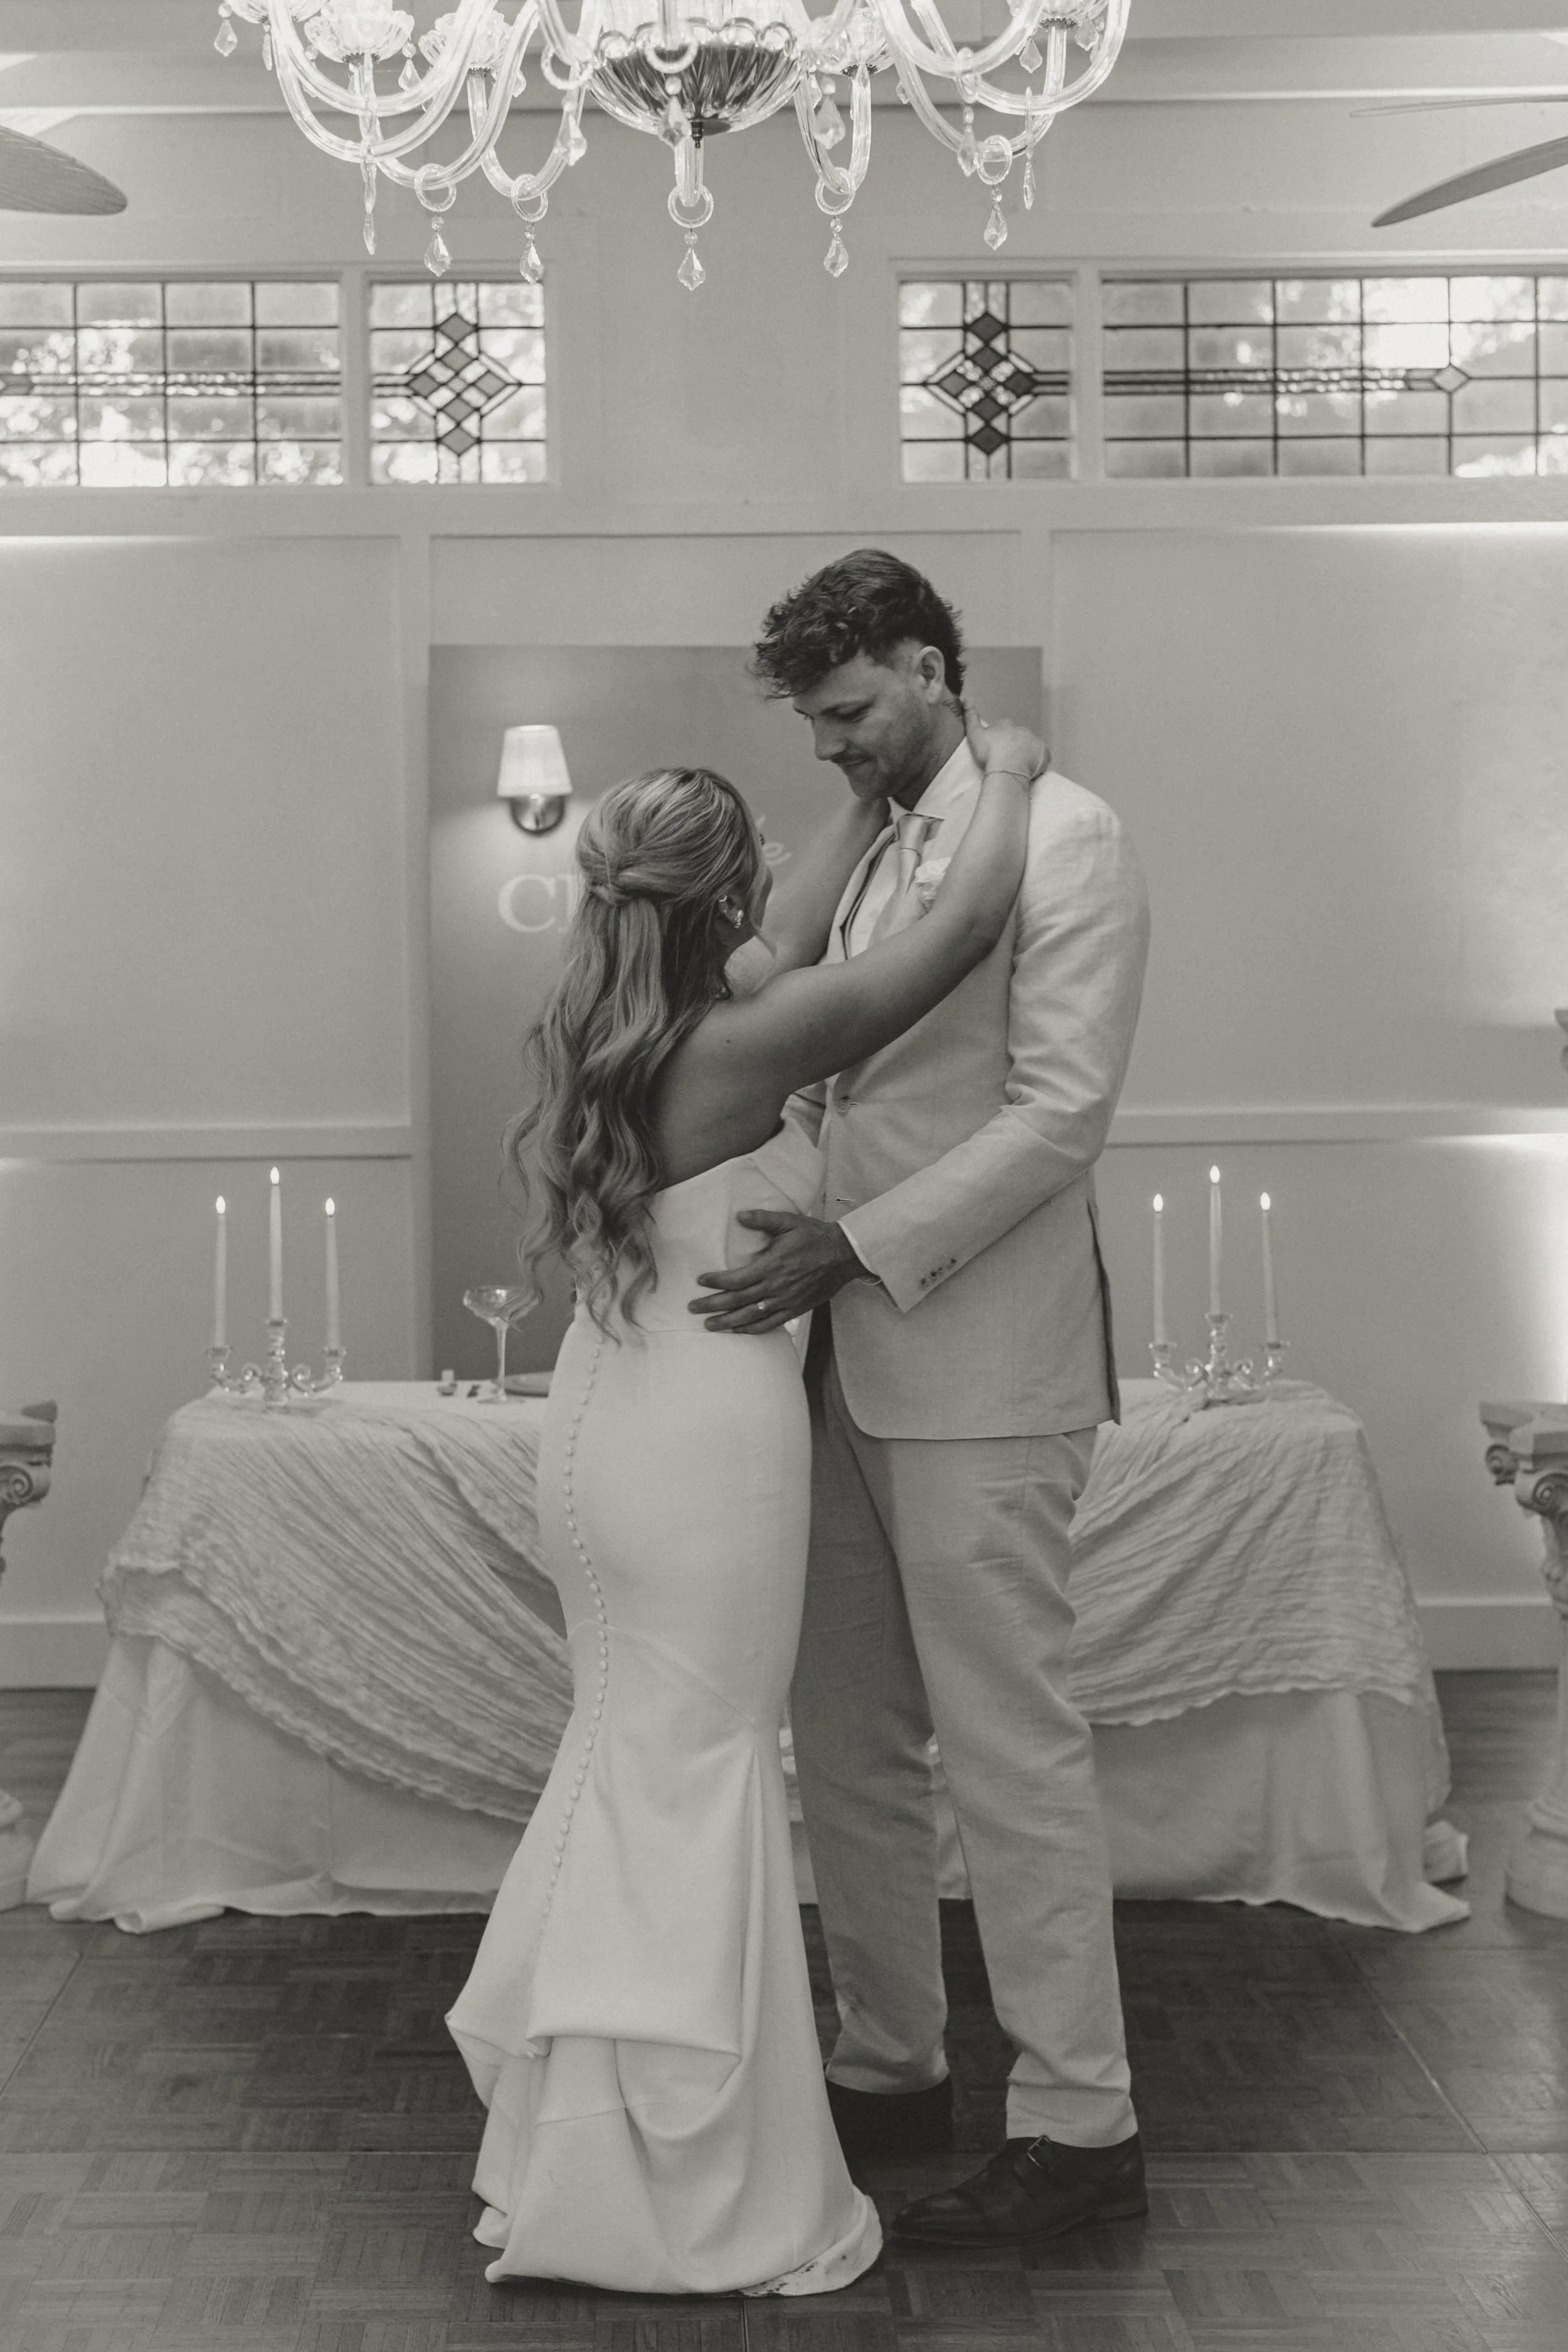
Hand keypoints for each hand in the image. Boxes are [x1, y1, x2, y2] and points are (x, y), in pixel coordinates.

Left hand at [688, 1211, 864, 1331]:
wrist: (843, 1255)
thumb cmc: (814, 1236)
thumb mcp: (789, 1222)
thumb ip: (763, 1219)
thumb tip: (739, 1216)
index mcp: (771, 1266)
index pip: (736, 1279)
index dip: (716, 1281)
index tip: (700, 1281)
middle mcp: (775, 1287)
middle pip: (737, 1300)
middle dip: (712, 1305)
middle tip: (692, 1308)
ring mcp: (785, 1301)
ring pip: (750, 1316)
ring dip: (727, 1322)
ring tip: (708, 1325)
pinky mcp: (794, 1310)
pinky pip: (769, 1324)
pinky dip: (752, 1329)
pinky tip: (738, 1331)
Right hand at [967, 710, 1046, 784]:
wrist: (1006, 768)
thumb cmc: (989, 753)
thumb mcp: (974, 734)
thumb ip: (971, 717)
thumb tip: (966, 698)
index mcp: (1005, 725)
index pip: (1003, 728)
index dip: (1000, 738)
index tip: (996, 749)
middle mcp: (1021, 729)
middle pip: (1018, 736)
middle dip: (1014, 745)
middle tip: (1007, 759)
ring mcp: (1034, 741)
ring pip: (1031, 745)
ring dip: (1026, 753)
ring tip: (1018, 766)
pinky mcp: (1044, 753)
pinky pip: (1042, 756)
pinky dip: (1039, 761)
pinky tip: (1032, 769)